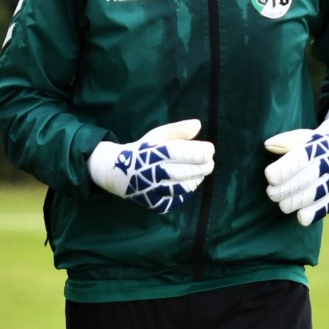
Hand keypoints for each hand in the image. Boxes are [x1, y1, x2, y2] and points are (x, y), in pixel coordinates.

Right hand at [87, 119, 214, 213]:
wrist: (119, 173)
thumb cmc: (144, 150)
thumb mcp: (157, 135)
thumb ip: (178, 129)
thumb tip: (198, 125)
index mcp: (154, 152)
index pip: (183, 152)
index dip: (201, 152)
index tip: (210, 150)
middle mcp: (153, 172)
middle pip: (186, 171)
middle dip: (203, 167)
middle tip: (210, 163)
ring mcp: (153, 190)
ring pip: (184, 187)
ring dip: (196, 179)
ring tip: (199, 173)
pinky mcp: (155, 204)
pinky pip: (177, 199)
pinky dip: (187, 192)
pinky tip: (188, 183)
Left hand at [264, 100, 328, 225]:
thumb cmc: (310, 145)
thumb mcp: (299, 138)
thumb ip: (284, 141)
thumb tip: (268, 146)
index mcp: (316, 148)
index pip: (299, 160)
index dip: (282, 170)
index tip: (270, 176)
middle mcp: (328, 165)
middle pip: (303, 181)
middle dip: (282, 190)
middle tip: (271, 192)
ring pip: (311, 197)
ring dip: (292, 203)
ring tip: (282, 202)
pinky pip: (324, 208)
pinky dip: (311, 214)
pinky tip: (300, 216)